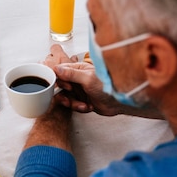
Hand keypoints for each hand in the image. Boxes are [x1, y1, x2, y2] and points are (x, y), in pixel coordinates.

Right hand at [48, 47, 164, 118]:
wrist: (120, 102)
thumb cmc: (108, 86)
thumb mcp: (88, 79)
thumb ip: (71, 74)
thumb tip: (57, 68)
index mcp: (78, 69)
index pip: (60, 72)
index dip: (60, 80)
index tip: (66, 86)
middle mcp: (77, 79)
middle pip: (61, 86)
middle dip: (65, 94)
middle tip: (71, 97)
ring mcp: (79, 90)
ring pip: (65, 97)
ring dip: (72, 103)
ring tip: (82, 105)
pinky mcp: (82, 100)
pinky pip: (72, 105)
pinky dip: (78, 107)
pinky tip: (88, 107)